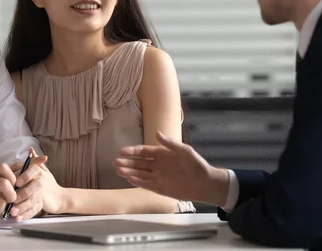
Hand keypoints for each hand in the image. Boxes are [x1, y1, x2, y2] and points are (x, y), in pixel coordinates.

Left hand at [5, 148, 47, 221]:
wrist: (59, 196)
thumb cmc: (47, 182)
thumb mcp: (41, 170)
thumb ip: (34, 161)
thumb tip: (30, 150)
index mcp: (39, 172)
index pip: (33, 170)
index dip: (25, 176)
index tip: (17, 182)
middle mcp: (41, 182)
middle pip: (33, 187)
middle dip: (23, 194)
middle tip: (12, 200)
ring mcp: (42, 194)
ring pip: (32, 200)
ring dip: (22, 207)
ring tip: (13, 212)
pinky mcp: (42, 205)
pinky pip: (34, 210)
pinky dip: (26, 215)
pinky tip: (18, 218)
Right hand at [113, 132, 228, 205]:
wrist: (205, 184)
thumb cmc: (196, 165)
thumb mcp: (185, 151)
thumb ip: (170, 144)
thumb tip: (157, 133)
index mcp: (162, 154)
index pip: (143, 151)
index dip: (133, 151)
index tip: (122, 151)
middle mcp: (157, 165)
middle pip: (139, 163)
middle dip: (127, 162)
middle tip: (115, 161)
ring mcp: (158, 176)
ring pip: (140, 174)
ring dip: (129, 172)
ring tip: (119, 171)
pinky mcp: (160, 188)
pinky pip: (146, 184)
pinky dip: (137, 182)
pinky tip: (129, 179)